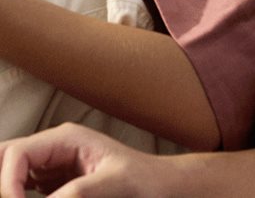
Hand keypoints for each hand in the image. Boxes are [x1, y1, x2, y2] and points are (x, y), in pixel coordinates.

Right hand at [0, 123, 181, 196]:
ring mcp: (52, 167)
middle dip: (3, 182)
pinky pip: (26, 189)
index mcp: (65, 139)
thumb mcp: (114, 185)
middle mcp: (54, 149)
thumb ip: (78, 193)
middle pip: (7, 156)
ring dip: (10, 189)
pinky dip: (20, 195)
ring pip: (13, 174)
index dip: (7, 183)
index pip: (17, 153)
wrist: (162, 189)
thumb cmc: (144, 181)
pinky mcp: (55, 185)